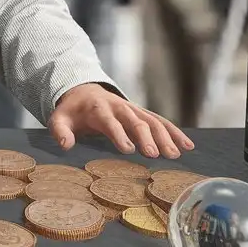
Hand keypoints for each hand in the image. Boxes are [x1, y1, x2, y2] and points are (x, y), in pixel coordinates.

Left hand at [48, 83, 193, 158]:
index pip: (110, 121)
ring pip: (152, 121)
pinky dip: (175, 132)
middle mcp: (119, 107)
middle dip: (145, 136)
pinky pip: (161, 121)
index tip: (128, 149)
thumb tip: (65, 145)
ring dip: (165, 136)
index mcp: (98, 109)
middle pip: (135, 121)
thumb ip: (60, 131)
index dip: (118, 134)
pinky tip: (188, 145)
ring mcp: (133, 109)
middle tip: (153, 154)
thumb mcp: (59, 119)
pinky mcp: (142, 113)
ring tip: (174, 154)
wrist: (83, 91)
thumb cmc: (72, 111)